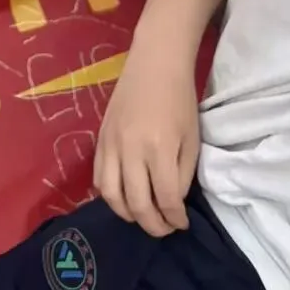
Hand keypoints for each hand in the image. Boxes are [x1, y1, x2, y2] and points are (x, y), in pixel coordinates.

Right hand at [94, 47, 198, 235]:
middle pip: (137, 204)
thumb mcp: (191, 139)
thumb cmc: (179, 99)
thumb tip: (171, 201)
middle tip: (164, 227)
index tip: (181, 223)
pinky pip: (98, 176)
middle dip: (152, 225)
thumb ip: (181, 174)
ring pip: (111, 195)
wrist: (155, 62)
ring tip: (142, 214)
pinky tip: (123, 195)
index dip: (175, 219)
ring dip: (127, 214)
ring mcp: (111, 143)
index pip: (166, 199)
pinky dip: (109, 194)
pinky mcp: (100, 137)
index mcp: (159, 148)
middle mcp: (131, 149)